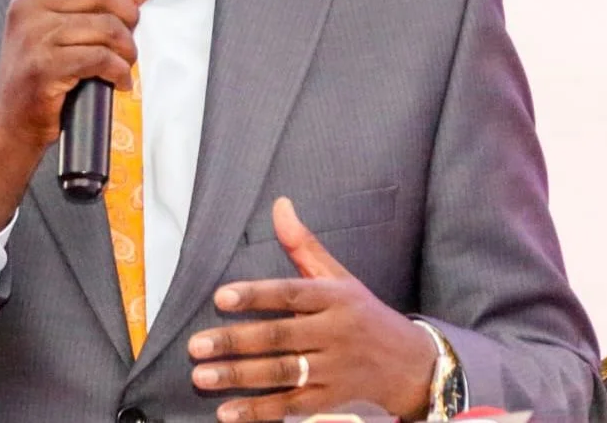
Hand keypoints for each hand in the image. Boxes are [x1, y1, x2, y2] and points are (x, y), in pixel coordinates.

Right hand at [0, 0, 156, 230]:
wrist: (10, 120)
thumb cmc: (42, 71)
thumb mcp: (68, 27)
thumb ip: (107, 0)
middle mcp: (28, 5)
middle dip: (128, 16)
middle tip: (128, 38)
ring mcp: (34, 36)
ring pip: (106, 27)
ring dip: (126, 49)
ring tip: (125, 63)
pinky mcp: (44, 66)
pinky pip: (100, 58)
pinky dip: (119, 71)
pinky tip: (118, 80)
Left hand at [187, 198, 435, 421]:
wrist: (410, 363)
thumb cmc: (362, 313)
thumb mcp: (339, 277)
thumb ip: (303, 245)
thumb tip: (279, 205)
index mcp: (335, 297)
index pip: (292, 293)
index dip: (256, 295)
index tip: (220, 297)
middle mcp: (336, 332)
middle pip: (280, 337)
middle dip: (235, 342)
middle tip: (196, 346)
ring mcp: (334, 368)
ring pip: (283, 373)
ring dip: (240, 376)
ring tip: (201, 376)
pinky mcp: (331, 399)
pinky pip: (292, 406)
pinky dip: (259, 411)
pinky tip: (227, 413)